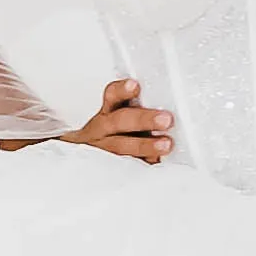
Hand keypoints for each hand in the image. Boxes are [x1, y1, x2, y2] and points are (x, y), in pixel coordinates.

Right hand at [6, 74, 172, 165]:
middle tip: (166, 119)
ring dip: (144, 146)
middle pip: (119, 121)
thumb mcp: (121, 116)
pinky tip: (157, 165)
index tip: (135, 86)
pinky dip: (142, 167)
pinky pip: (126, 169)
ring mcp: (105, 150)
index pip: (112, 96)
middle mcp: (103, 129)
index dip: (122, 91)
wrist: (84, 156)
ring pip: (121, 147)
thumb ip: (139, 110)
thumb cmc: (114, 134)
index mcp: (107, 112)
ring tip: (166, 144)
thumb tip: (171, 106)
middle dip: (143, 120)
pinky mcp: (110, 169)